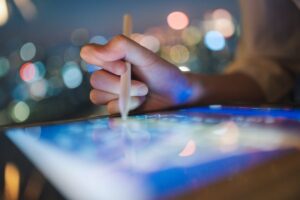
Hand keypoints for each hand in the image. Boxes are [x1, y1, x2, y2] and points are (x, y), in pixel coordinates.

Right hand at [80, 35, 200, 113]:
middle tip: (143, 85)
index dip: (101, 60)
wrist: (176, 96)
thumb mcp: (145, 56)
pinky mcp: (115, 109)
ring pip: (98, 96)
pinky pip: (109, 109)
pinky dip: (127, 106)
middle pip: (95, 79)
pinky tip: (140, 103)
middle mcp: (107, 75)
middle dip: (119, 84)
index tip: (123, 67)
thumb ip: (122, 46)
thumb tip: (97, 50)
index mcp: (112, 59)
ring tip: (144, 93)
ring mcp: (110, 94)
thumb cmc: (162, 73)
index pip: (88, 54)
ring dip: (124, 96)